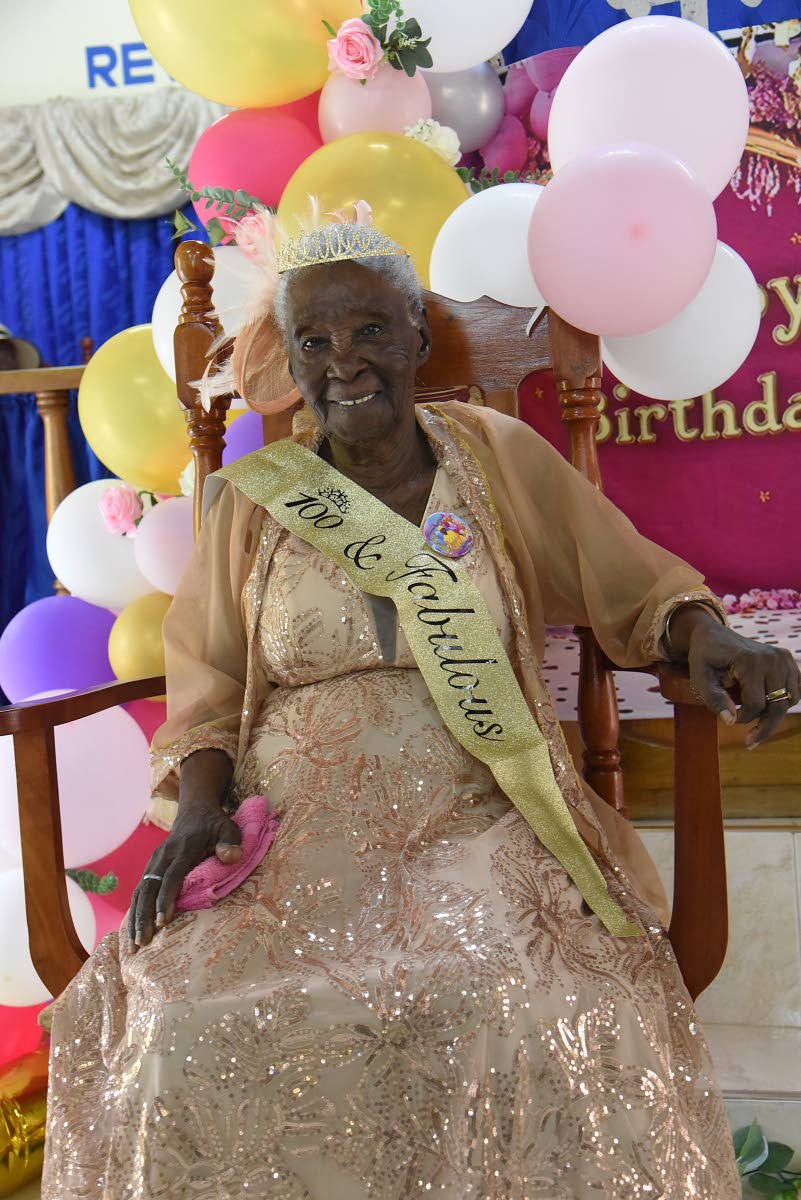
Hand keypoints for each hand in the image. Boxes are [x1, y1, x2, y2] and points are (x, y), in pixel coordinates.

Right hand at [128, 799, 241, 949]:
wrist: (195, 811)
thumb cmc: (215, 825)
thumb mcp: (228, 829)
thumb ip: (230, 843)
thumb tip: (232, 856)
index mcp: (183, 849)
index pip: (171, 877)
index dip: (165, 899)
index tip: (162, 921)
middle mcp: (163, 856)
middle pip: (149, 888)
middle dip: (143, 916)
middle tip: (142, 942)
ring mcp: (154, 861)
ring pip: (140, 891)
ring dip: (135, 918)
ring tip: (133, 945)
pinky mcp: (151, 867)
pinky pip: (139, 891)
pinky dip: (134, 911)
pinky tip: (132, 931)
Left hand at [685, 619, 800, 748]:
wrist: (714, 634)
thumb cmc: (704, 656)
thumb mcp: (698, 676)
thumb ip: (712, 698)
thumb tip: (730, 721)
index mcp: (750, 661)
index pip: (756, 704)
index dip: (744, 719)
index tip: (730, 719)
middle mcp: (772, 659)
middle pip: (778, 705)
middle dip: (764, 727)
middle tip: (750, 743)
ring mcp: (783, 658)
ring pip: (789, 701)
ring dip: (773, 715)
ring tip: (755, 720)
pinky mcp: (788, 660)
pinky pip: (794, 691)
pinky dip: (783, 702)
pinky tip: (767, 707)